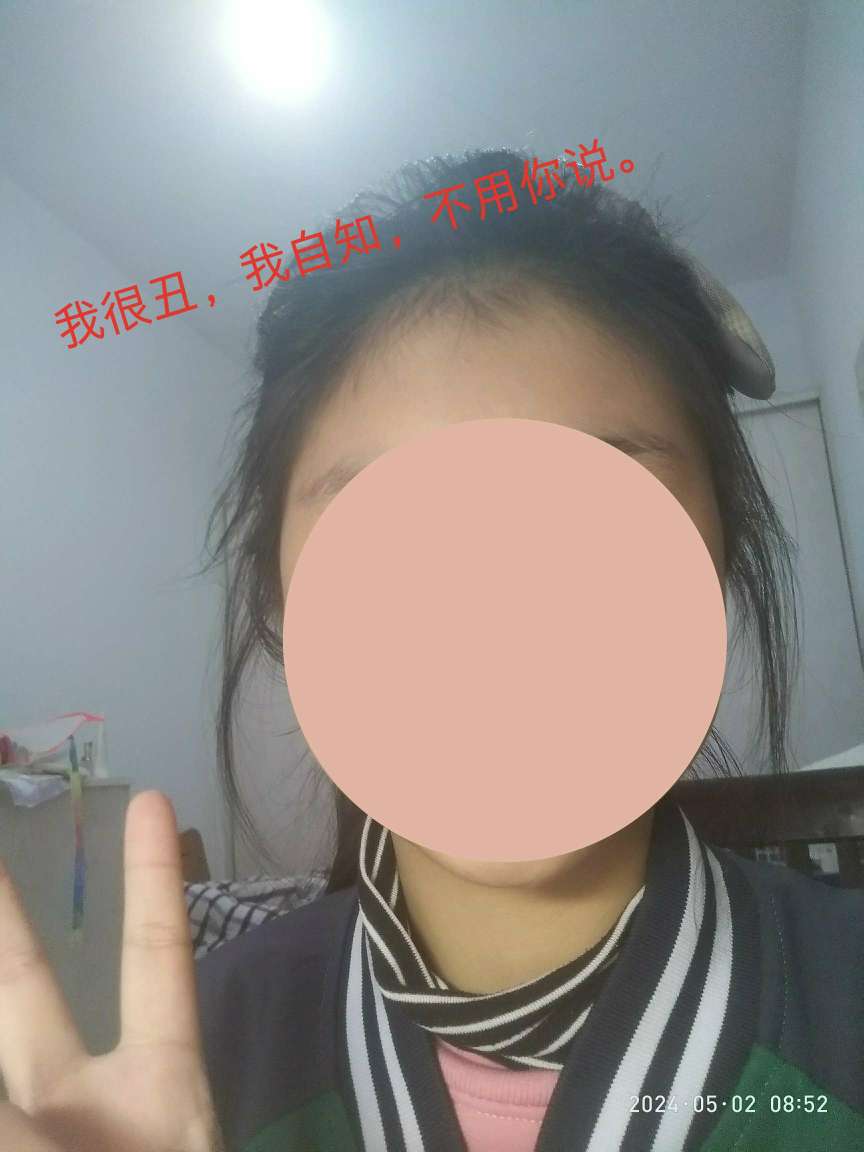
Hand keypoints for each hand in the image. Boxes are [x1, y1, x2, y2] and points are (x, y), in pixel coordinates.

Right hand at [0, 791, 222, 1151]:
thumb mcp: (127, 1132)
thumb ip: (28, 1120)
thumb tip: (0, 1093)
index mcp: (160, 1080)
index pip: (157, 951)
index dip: (152, 876)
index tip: (153, 801)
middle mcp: (97, 1106)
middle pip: (29, 992)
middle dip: (8, 924)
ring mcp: (46, 1134)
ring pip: (2, 1065)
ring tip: (2, 992)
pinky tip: (0, 1094)